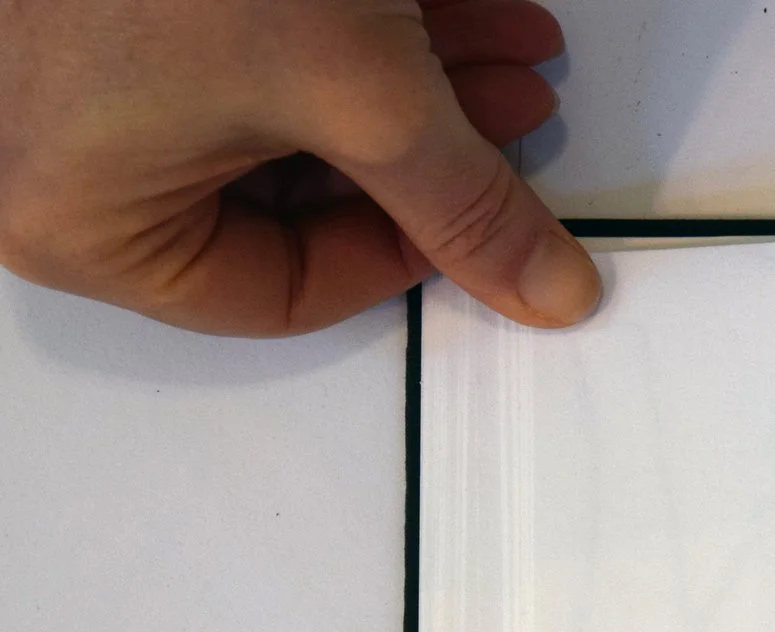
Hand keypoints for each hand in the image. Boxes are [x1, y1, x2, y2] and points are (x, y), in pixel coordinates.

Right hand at [0, 0, 597, 336]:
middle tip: (521, 110)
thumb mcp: (359, 94)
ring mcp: (78, 78)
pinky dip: (351, 30)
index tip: (485, 215)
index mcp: (81, 226)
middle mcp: (60, 162)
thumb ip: (461, 201)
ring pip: (279, 113)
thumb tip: (548, 290)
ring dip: (415, 82)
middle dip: (429, 146)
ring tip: (512, 49)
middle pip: (290, 197)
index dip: (405, 254)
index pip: (279, 293)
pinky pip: (243, 46)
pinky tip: (456, 7)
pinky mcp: (109, 10)